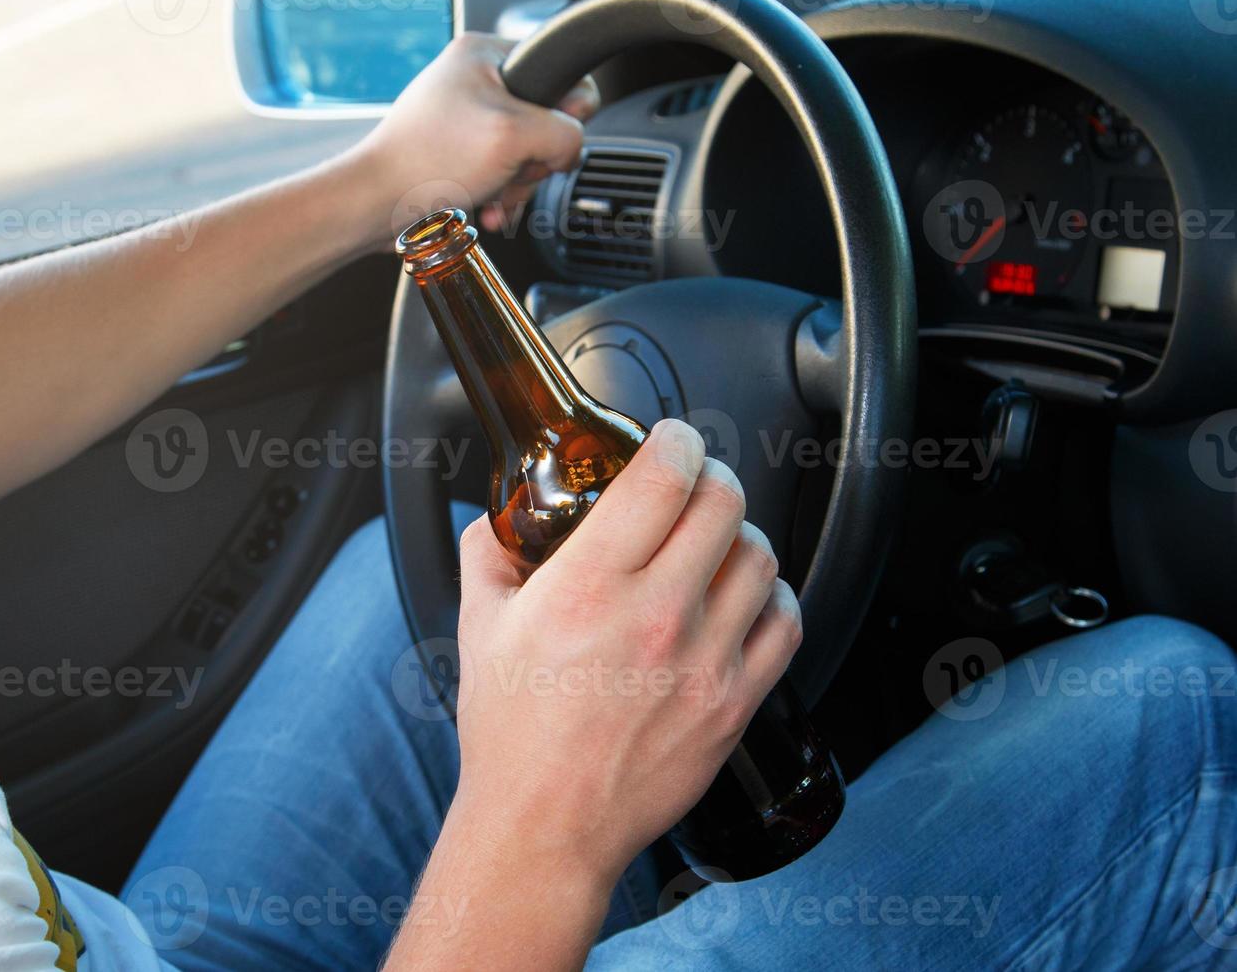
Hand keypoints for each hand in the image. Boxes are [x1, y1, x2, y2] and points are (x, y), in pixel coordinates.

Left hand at [356, 33, 598, 242]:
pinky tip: (488, 208)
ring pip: (525, 153)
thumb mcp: (511, 136)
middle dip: (533, 160)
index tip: (544, 141)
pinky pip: (502, 172)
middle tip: (510, 171)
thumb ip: (561, 133)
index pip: (559, 73)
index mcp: (485, 55)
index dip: (565, 114)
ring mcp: (466, 119)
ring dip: (517, 184)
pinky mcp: (459, 153)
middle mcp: (475, 81)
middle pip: (545, 120)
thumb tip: (571, 147)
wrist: (376, 204)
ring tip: (494, 194)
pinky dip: (501, 195)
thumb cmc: (425, 162)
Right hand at [450, 418, 804, 886]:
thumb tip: (496, 518)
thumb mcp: (478, 629)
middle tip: (694, 486)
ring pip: (761, 556)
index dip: (676, 439)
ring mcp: (704, 662)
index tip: (672, 439)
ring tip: (715, 546)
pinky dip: (771, 599)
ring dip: (740, 536)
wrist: (545, 826)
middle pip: (724, 503)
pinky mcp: (734, 704)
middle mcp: (654, 616)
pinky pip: (785, 623)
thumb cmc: (511, 735)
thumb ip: (489, 556)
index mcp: (588, 587)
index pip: (663, 476)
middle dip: (711, 478)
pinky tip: (741, 602)